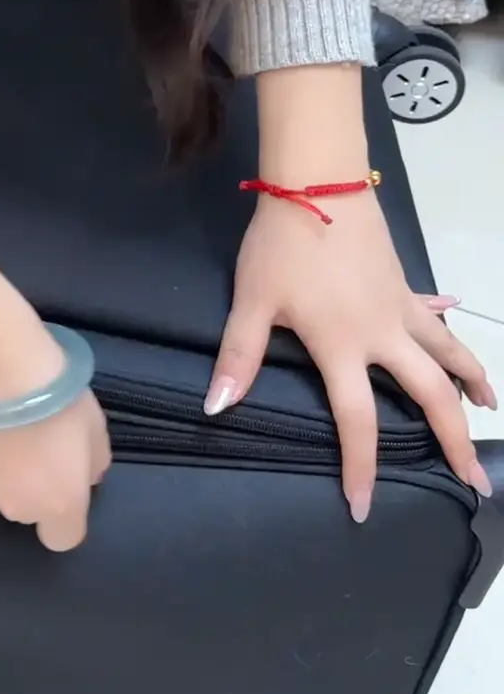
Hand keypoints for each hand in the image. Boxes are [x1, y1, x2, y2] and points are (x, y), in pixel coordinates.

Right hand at [0, 219, 112, 549]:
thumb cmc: (56, 399)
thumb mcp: (96, 430)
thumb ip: (92, 464)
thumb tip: (82, 476)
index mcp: (58, 503)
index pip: (62, 539)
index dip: (63, 517)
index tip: (60, 484)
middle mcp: (17, 508)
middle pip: (25, 510)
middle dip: (29, 487)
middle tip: (29, 445)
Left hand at [209, 190, 493, 521]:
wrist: (317, 186)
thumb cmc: (280, 246)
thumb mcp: (251, 303)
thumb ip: (237, 358)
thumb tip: (217, 408)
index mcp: (344, 347)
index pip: (358, 421)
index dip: (361, 466)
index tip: (363, 507)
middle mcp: (385, 334)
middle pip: (431, 397)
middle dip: (454, 442)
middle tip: (474, 480)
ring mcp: (402, 308)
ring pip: (451, 354)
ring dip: (474, 385)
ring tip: (489, 413)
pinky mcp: (405, 285)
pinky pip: (437, 319)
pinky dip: (454, 335)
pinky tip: (460, 334)